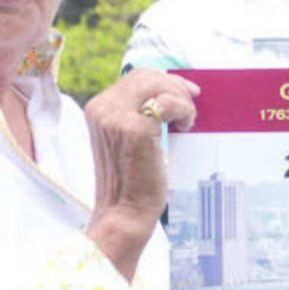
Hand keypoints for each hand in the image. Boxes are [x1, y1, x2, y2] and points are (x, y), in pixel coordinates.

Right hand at [82, 71, 197, 276]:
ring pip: (158, 84)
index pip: (135, 78)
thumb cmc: (131, 180)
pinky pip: (168, 102)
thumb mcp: (124, 138)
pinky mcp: (136, 129)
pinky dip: (184, 109)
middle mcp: (102, 109)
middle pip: (146, 76)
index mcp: (97, 109)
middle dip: (174, 85)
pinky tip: (185, 126)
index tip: (184, 92)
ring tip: (186, 120)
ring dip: (180, 98)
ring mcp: (116, 117)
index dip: (163, 81)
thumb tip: (165, 90)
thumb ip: (133, 113)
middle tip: (191, 103)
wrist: (124, 213)